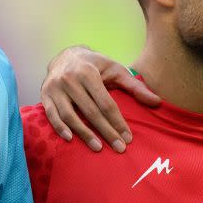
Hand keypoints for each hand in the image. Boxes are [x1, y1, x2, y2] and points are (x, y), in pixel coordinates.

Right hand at [40, 46, 159, 152]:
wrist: (67, 55)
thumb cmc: (95, 65)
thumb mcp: (116, 70)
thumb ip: (135, 86)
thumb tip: (157, 102)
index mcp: (88, 72)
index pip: (105, 103)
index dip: (117, 121)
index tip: (128, 137)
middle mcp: (70, 79)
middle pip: (90, 111)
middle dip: (106, 131)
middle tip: (119, 148)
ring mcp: (55, 88)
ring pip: (70, 116)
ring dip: (84, 134)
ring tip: (98, 148)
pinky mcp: (45, 94)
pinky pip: (52, 115)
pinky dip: (60, 128)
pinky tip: (71, 139)